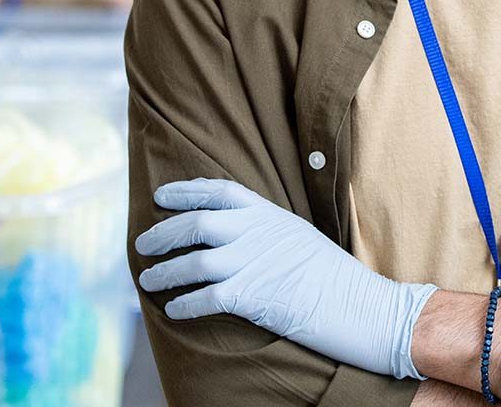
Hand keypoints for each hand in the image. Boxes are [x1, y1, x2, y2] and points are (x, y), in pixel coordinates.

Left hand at [135, 178, 437, 379]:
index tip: (162, 196)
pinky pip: (206, 297)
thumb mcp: (298, 236)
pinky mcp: (252, 295)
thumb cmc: (331, 275)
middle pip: (198, 222)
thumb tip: (237, 236)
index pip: (221, 190)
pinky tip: (174, 310)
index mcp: (270, 213)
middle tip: (143, 244)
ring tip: (148, 281)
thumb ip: (266, 230)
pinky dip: (185, 304)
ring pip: (195, 260)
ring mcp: (254, 262)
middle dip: (164, 232)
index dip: (187, 190)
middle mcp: (258, 232)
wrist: (358, 303)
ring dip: (166, 272)